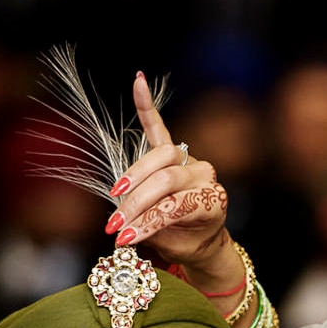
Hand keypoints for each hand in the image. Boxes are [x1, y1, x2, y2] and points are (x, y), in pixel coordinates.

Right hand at [106, 72, 228, 270]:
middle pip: (165, 180)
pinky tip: (138, 82)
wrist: (204, 236)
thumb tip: (120, 231)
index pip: (173, 207)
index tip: (122, 238)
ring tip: (117, 194)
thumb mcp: (174, 245)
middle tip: (114, 224)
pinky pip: (159, 129)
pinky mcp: (175, 152)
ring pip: (160, 157)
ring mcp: (191, 161)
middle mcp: (206, 176)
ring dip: (134, 175)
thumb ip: (151, 232)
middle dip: (136, 203)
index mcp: (212, 202)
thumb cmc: (188, 242)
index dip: (146, 222)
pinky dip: (147, 107)